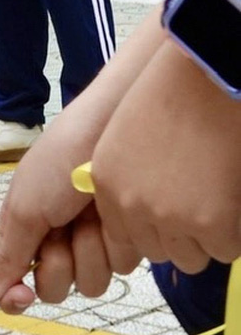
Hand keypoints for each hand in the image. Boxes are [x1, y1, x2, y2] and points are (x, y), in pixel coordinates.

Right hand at [0, 98, 106, 312]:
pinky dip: (116, 240)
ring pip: (92, 283)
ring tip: (90, 212)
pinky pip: (123, 266)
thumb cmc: (60, 159)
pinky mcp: (127, 239)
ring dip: (90, 250)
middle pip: (55, 290)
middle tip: (61, 229)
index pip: (11, 283)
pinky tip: (113, 211)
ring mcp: (93, 242)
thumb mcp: (25, 204)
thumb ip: (8, 252)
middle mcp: (58, 243)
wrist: (113, 127)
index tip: (22, 295)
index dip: (14, 297)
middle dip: (59, 264)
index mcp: (24, 233)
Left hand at [91, 40, 240, 272]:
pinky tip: (231, 200)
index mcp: (106, 184)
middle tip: (199, 202)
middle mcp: (131, 206)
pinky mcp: (211, 225)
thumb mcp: (124, 137)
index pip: (124, 236)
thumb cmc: (171, 94)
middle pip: (157, 251)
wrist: (206, 76)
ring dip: (205, 238)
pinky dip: (232, 233)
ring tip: (216, 199)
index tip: (171, 210)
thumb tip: (144, 213)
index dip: (151, 227)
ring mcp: (171, 219)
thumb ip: (126, 178)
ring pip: (190, 258)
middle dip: (178, 236)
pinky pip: (224, 250)